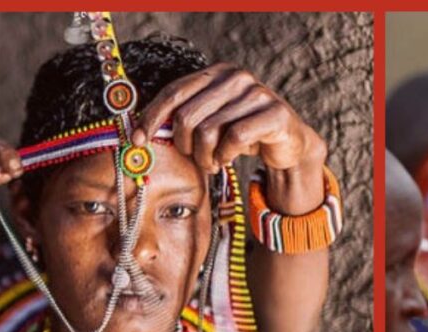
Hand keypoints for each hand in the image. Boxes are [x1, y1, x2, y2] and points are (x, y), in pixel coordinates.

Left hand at [133, 63, 326, 175]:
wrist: (288, 143)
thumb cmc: (242, 133)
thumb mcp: (211, 122)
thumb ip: (183, 119)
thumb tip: (140, 133)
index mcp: (217, 73)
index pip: (174, 93)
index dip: (152, 118)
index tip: (138, 141)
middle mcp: (236, 77)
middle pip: (187, 116)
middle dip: (185, 145)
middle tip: (195, 158)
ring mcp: (257, 94)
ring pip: (208, 131)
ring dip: (205, 157)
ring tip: (213, 163)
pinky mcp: (275, 114)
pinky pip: (234, 139)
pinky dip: (225, 156)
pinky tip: (227, 160)